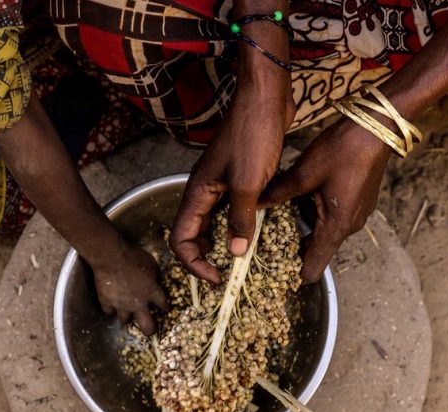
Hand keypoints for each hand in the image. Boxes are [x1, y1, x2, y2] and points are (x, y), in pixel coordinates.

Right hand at [87, 237, 167, 334]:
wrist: (110, 257)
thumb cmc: (133, 257)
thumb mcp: (150, 263)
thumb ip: (154, 276)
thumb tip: (155, 280)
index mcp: (152, 292)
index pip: (163, 305)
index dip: (164, 307)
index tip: (164, 308)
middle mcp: (139, 303)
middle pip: (147, 327)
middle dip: (149, 329)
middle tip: (148, 327)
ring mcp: (122, 305)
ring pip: (125, 320)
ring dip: (127, 316)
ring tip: (126, 311)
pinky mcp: (107, 303)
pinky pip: (109, 311)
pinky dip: (110, 308)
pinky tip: (111, 303)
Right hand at [170, 72, 293, 282]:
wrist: (266, 98)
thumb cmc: (253, 135)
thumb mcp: (248, 184)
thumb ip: (240, 220)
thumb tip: (235, 254)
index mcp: (197, 192)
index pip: (181, 239)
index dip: (194, 263)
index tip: (218, 277)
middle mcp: (204, 190)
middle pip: (195, 234)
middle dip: (209, 257)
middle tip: (232, 273)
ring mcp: (221, 184)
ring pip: (216, 223)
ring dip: (228, 242)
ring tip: (248, 258)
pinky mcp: (238, 177)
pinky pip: (234, 210)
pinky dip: (242, 224)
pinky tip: (261, 231)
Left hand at [261, 118, 392, 281]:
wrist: (377, 127)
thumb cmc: (343, 151)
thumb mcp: (304, 173)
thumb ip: (278, 193)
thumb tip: (252, 204)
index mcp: (336, 227)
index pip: (314, 267)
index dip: (294, 272)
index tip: (274, 269)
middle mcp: (349, 226)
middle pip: (317, 248)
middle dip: (294, 243)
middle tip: (268, 234)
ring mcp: (357, 214)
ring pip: (325, 229)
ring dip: (306, 222)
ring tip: (283, 208)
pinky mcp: (359, 201)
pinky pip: (334, 215)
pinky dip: (318, 210)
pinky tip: (304, 192)